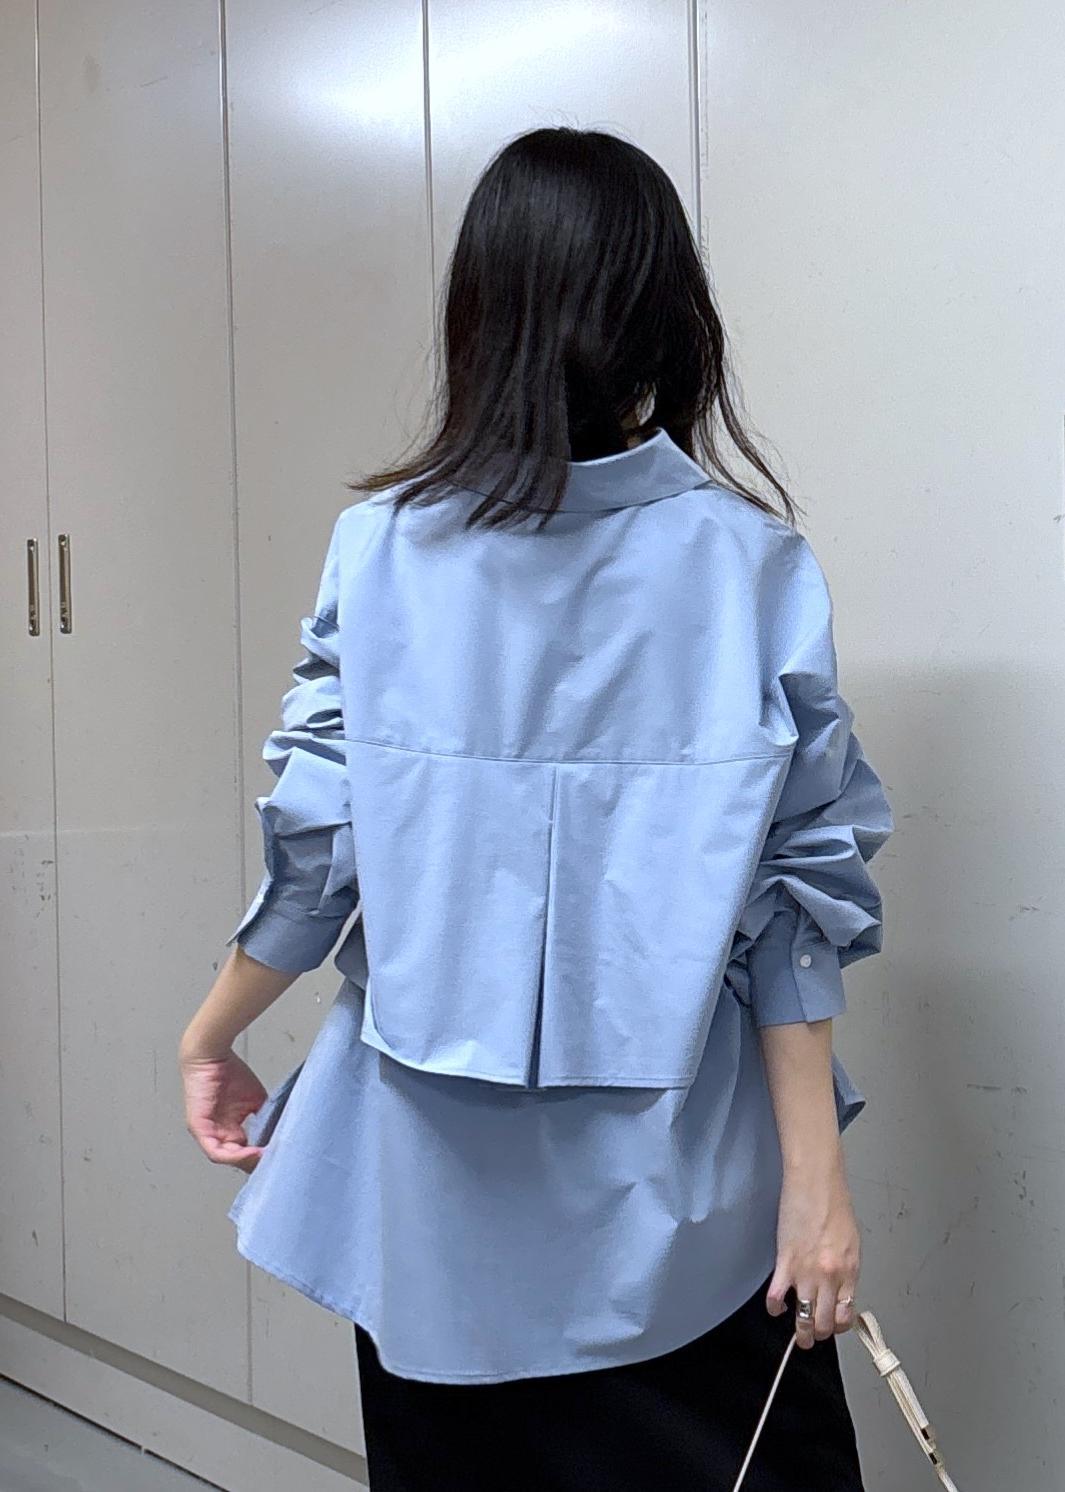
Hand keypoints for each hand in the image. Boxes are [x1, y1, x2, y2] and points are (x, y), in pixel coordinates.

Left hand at [180, 1045, 267, 1173]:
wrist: (212, 1054)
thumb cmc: (229, 1072)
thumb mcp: (254, 1099)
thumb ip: (263, 1117)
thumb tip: (279, 1131)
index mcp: (229, 1129)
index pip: (245, 1151)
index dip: (261, 1156)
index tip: (279, 1156)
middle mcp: (217, 1134)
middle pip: (237, 1159)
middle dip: (256, 1163)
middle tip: (275, 1163)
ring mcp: (206, 1134)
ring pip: (227, 1159)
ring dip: (247, 1162)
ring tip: (265, 1160)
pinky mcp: (199, 1129)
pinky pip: (216, 1151)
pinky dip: (235, 1156)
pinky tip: (252, 1153)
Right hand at [765, 1156, 859, 1348]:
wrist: (815, 1181)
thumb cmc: (834, 1204)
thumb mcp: (851, 1241)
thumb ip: (845, 1269)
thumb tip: (838, 1289)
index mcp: (850, 1271)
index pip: (845, 1315)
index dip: (837, 1326)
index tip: (831, 1326)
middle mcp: (831, 1277)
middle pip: (824, 1323)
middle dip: (818, 1335)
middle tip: (811, 1338)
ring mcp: (806, 1272)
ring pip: (804, 1319)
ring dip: (800, 1332)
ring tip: (797, 1335)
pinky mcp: (785, 1262)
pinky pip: (776, 1297)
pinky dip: (774, 1307)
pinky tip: (776, 1305)